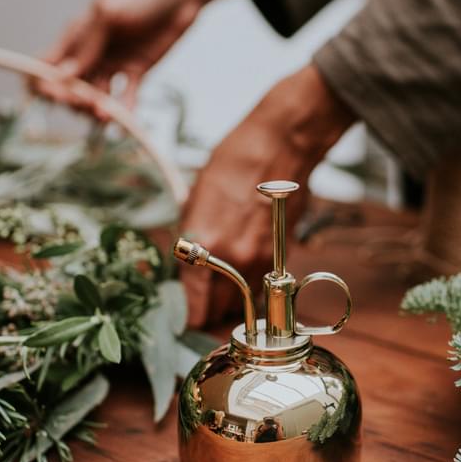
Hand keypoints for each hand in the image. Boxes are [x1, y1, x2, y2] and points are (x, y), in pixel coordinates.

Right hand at [38, 0, 202, 117]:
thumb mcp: (108, 13)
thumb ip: (86, 44)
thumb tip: (62, 75)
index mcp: (77, 35)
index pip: (48, 63)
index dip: (45, 83)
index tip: (52, 96)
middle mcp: (91, 53)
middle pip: (71, 87)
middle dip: (74, 100)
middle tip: (86, 104)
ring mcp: (113, 64)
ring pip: (96, 97)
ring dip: (96, 109)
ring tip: (105, 114)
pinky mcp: (135, 72)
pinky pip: (125, 97)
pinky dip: (123, 110)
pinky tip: (125, 119)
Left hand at [181, 65, 355, 327]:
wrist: (278, 147)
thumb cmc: (232, 164)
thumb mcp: (195, 200)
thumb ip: (191, 240)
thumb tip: (186, 267)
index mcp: (205, 244)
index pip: (193, 303)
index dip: (186, 314)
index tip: (181, 314)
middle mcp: (233, 259)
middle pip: (218, 310)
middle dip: (207, 308)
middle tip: (199, 299)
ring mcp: (260, 260)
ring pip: (242, 301)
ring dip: (231, 298)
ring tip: (221, 282)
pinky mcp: (279, 255)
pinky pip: (259, 283)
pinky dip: (250, 283)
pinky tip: (242, 265)